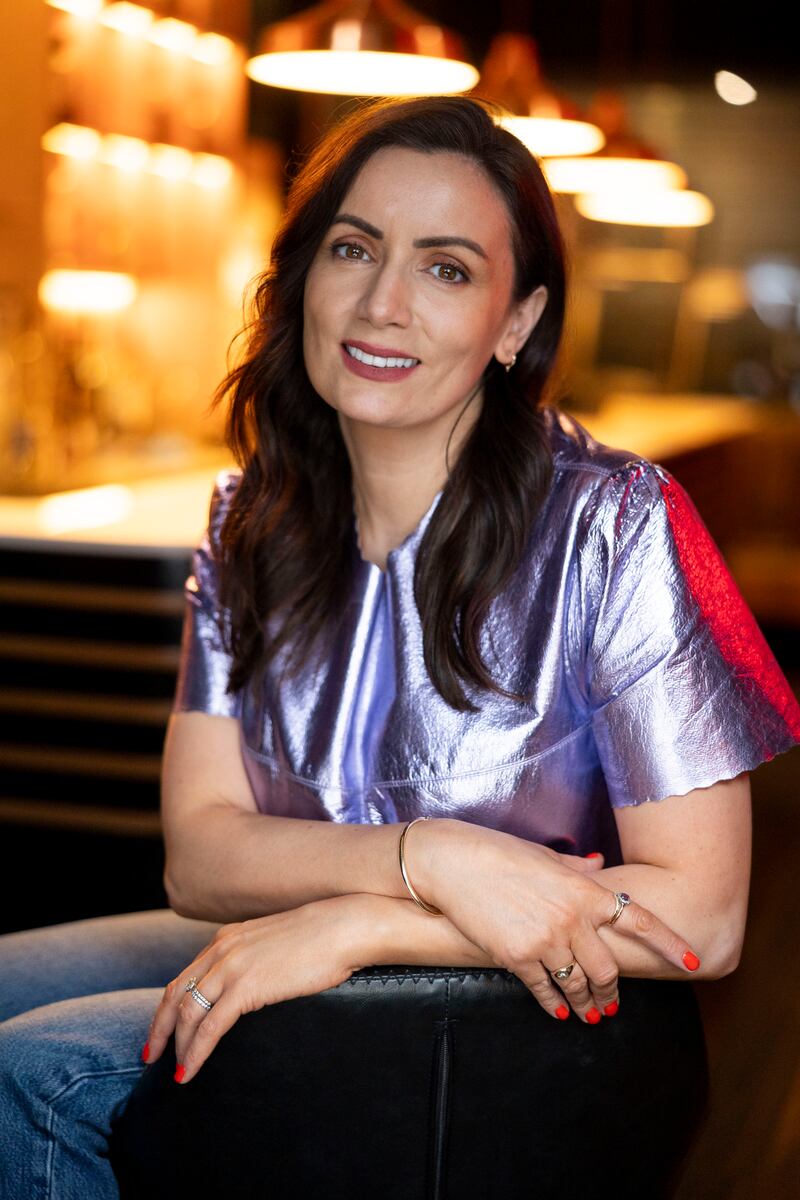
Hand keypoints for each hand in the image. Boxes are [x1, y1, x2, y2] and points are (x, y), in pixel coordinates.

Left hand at [144, 896, 366, 1082]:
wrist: (344, 927)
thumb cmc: (321, 938)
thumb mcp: (274, 944)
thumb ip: (254, 960)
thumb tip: (253, 985)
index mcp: (227, 939)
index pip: (185, 976)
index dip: (169, 1007)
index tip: (163, 1030)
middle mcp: (221, 949)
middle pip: (174, 994)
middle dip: (159, 1029)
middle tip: (150, 1056)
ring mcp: (231, 968)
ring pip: (187, 1013)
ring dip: (177, 1047)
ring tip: (176, 1071)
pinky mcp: (245, 987)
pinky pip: (209, 1027)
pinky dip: (195, 1052)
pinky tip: (190, 1070)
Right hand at [412, 821, 701, 1023]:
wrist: (452, 862)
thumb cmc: (497, 852)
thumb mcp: (544, 855)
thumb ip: (576, 869)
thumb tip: (598, 866)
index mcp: (584, 889)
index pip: (640, 919)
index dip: (669, 943)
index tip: (691, 961)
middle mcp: (572, 918)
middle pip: (610, 968)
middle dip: (613, 992)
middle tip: (612, 1005)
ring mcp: (546, 940)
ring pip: (580, 985)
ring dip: (587, 1004)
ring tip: (589, 1015)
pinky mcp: (517, 957)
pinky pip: (545, 990)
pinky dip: (555, 1004)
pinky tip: (559, 1011)